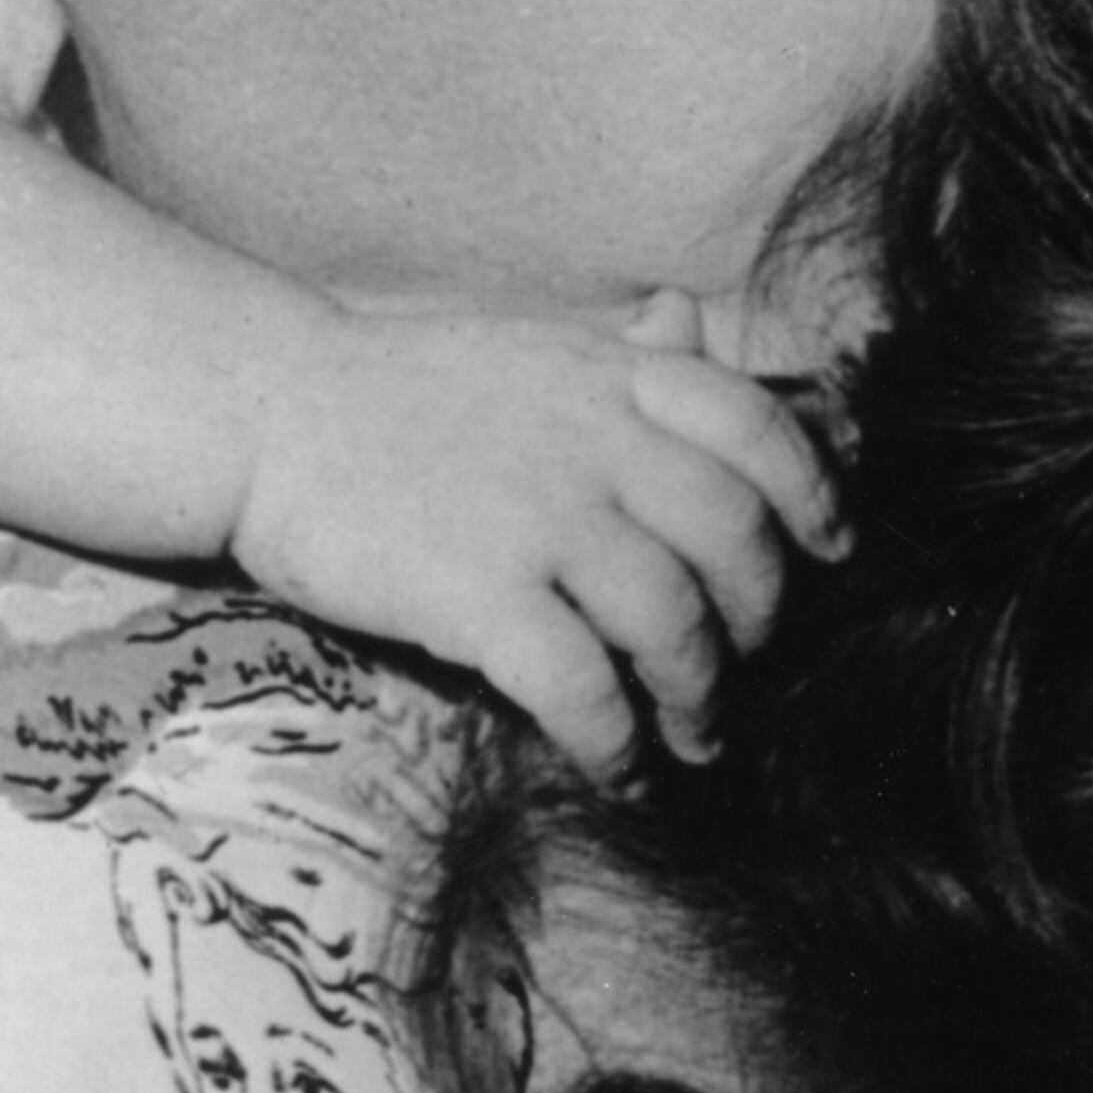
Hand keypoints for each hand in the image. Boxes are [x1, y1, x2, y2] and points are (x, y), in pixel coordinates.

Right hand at [230, 289, 845, 781]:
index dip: (812, 495)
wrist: (263, 412)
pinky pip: (586, 688)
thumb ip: (618, 348)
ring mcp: (541, 519)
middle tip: (741, 667)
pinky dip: (618, 741)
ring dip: (699, 697)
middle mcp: (597, 441)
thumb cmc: (392, 388)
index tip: (829, 552)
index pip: (757, 427)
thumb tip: (693, 324)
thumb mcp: (524, 341)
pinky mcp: (481, 594)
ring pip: (676, 624)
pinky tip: (617, 768)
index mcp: (613, 376)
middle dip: (759, 621)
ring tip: (692, 738)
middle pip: (735, 542)